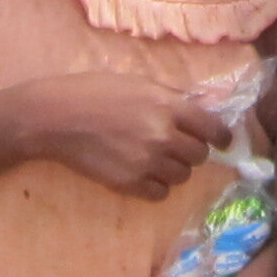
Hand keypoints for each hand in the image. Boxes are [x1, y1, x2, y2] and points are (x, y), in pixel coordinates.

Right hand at [19, 73, 222, 198]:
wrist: (55, 118)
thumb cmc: (96, 92)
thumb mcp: (139, 83)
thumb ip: (174, 97)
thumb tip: (207, 107)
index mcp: (168, 106)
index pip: (214, 129)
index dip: (221, 137)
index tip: (221, 141)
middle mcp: (162, 136)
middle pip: (200, 155)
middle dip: (192, 150)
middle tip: (176, 144)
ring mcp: (146, 163)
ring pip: (182, 176)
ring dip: (174, 168)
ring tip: (155, 157)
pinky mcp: (129, 184)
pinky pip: (160, 193)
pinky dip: (156, 185)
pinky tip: (143, 172)